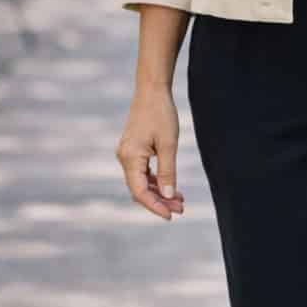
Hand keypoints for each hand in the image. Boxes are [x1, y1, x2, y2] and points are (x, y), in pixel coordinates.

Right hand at [115, 86, 184, 220]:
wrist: (152, 91)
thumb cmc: (161, 114)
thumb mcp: (169, 144)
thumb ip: (168, 171)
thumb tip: (169, 195)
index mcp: (130, 157)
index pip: (139, 191)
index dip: (155, 206)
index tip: (171, 215)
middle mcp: (124, 158)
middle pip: (139, 189)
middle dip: (160, 201)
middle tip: (181, 209)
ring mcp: (127, 154)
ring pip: (141, 182)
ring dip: (159, 192)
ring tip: (180, 200)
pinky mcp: (133, 150)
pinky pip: (142, 172)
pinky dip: (155, 181)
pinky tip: (171, 186)